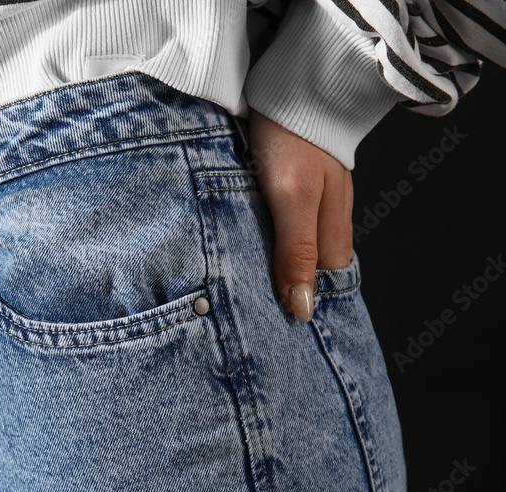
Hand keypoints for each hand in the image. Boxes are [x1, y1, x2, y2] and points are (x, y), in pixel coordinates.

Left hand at [248, 110, 354, 321]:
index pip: (319, 289)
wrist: (288, 85)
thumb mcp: (292, 198)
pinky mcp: (290, 189)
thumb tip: (302, 308)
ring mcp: (309, 205)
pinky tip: (237, 246)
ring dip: (265, 267)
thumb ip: (296, 252)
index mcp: (333, 234)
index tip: (269, 330)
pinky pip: (276, 227)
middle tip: (244, 317)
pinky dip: (258, 241)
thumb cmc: (292, 138)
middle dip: (279, 292)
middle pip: (305, 274)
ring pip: (288, 251)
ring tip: (234, 290)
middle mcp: (325, 224)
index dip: (296, 307)